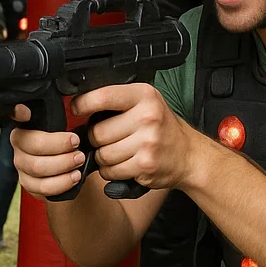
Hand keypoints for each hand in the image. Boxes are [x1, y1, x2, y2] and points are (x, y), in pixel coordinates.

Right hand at [9, 104, 85, 199]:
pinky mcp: (29, 186)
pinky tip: (74, 176)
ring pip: (38, 170)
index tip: (34, 116)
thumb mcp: (60, 127)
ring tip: (79, 161)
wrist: (66, 165)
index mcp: (22, 131)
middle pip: (33, 150)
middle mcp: (18, 150)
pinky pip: (43, 188)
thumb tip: (68, 101)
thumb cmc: (63, 143)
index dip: (21, 116)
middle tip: (79, 149)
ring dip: (63, 166)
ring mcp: (22, 169)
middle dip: (60, 149)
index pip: (21, 125)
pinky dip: (62, 183)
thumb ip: (57, 117)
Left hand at [70, 84, 196, 190]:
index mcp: (143, 95)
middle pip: (97, 131)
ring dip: (103, 157)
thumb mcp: (144, 102)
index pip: (103, 96)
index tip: (76, 108)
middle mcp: (147, 117)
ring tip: (117, 152)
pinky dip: (111, 171)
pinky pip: (111, 171)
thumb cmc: (161, 127)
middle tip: (108, 138)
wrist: (189, 154)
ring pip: (102, 154)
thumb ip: (116, 100)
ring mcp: (147, 142)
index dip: (83, 104)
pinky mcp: (145, 165)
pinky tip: (123, 164)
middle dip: (96, 138)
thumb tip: (79, 104)